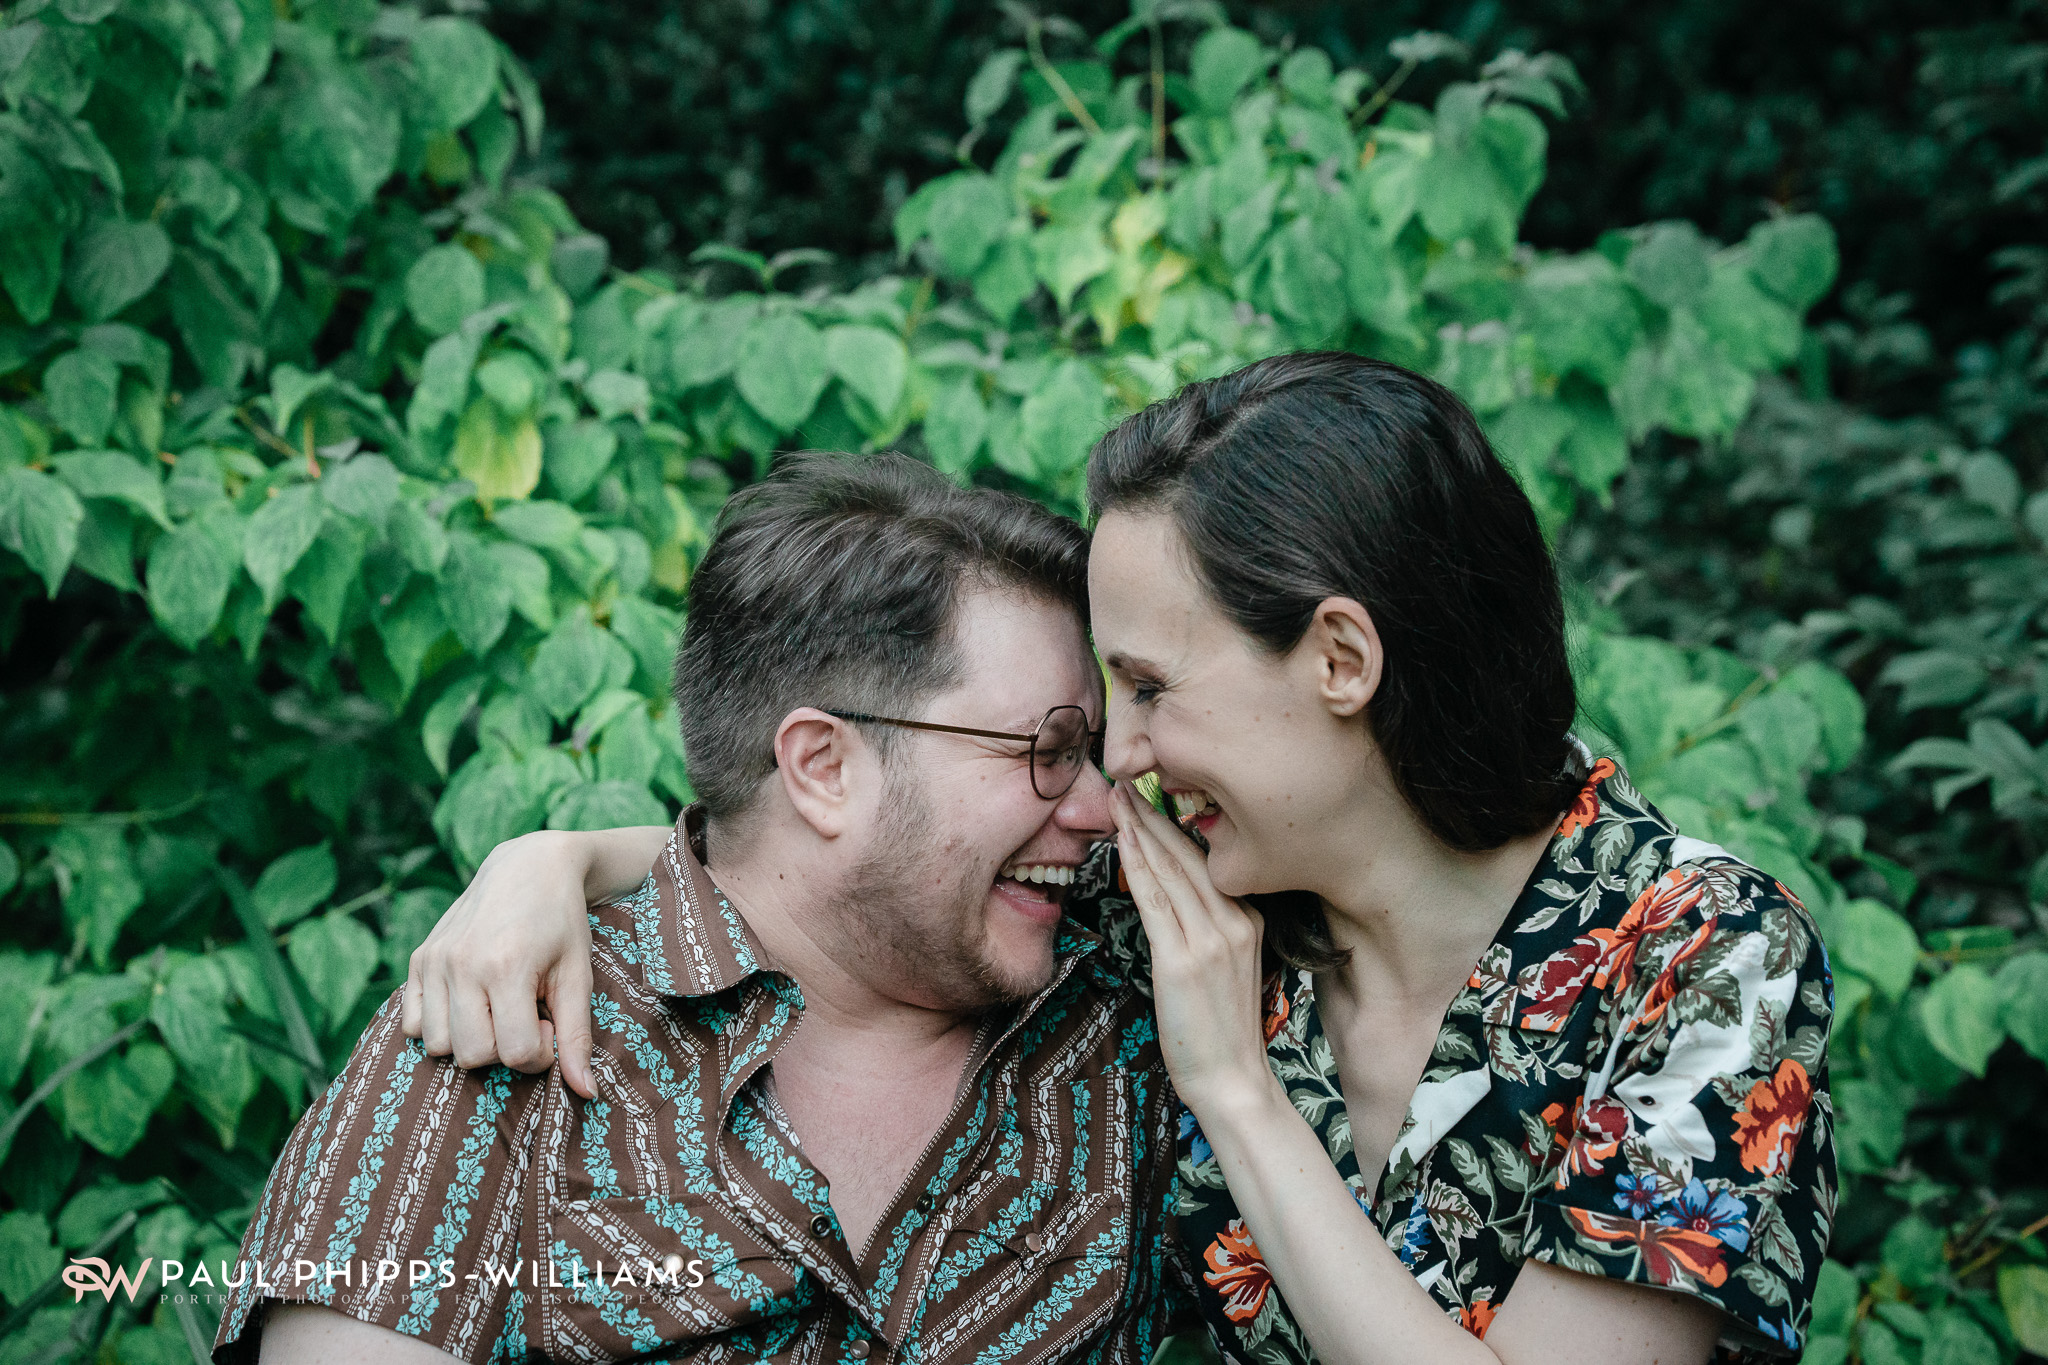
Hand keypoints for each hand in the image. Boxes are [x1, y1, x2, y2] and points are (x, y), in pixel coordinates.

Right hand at [402, 830, 597, 1097]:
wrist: (529, 866)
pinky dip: (439, 1026)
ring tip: (498, 1009)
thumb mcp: (578, 975)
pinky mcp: (418, 959)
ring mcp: (434, 961)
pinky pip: (413, 1024)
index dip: (538, 1053)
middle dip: (504, 1049)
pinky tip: (470, 1004)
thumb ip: (577, 1036)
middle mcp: (461, 965)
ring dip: (471, 1040)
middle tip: (526, 1017)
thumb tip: (586, 1094)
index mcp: (506, 967)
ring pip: (438, 1046)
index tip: (551, 1027)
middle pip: (472, 1055)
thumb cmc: (561, 922)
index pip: (513, 1053)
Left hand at [1112, 785, 1278, 1117]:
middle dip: (1153, 813)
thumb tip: (1174, 899)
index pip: (1208, 860)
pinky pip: (1155, 901)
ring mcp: (1212, 940)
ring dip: (1139, 828)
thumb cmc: (1221, 1031)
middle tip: (1124, 780)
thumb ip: (1208, 929)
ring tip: (1115, 798)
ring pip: (1171, 869)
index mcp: (1249, 919)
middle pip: (1189, 854)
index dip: (1175, 824)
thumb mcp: (1227, 967)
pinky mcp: (1183, 961)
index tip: (1148, 796)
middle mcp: (1235, 922)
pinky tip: (1121, 840)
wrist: (1233, 1082)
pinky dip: (1136, 864)